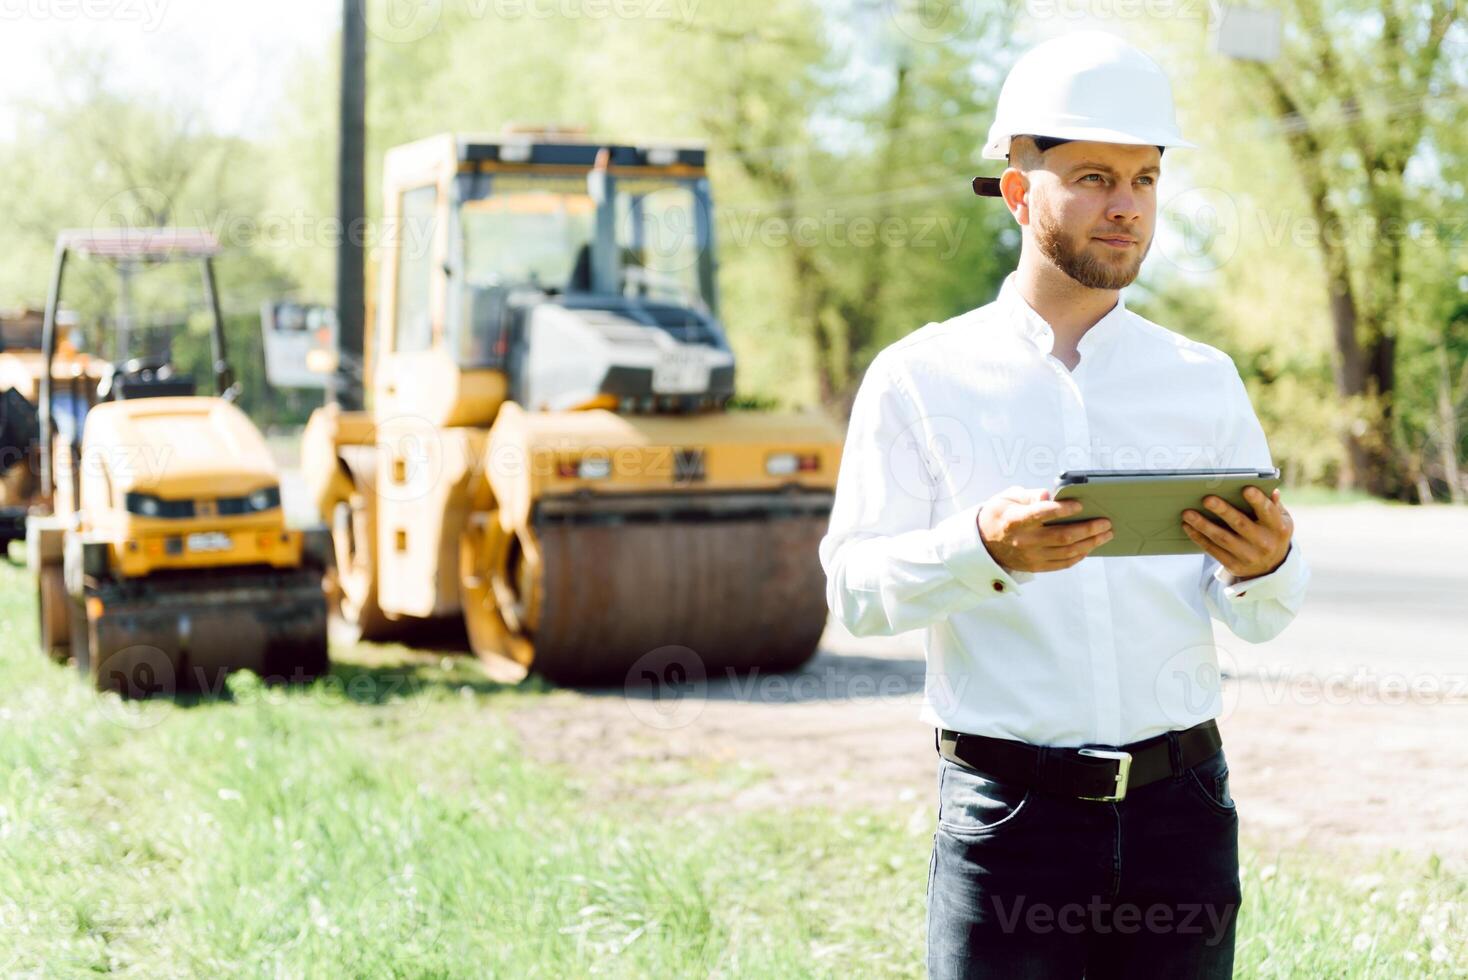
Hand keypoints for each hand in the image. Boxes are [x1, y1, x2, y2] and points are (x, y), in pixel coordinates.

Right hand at [978, 485, 1112, 572]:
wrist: (983, 543)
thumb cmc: (999, 515)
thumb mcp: (1007, 498)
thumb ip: (1029, 495)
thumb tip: (1047, 494)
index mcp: (1016, 520)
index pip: (1042, 513)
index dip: (1063, 509)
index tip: (1080, 505)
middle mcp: (1025, 540)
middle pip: (1063, 536)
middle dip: (1088, 529)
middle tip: (1106, 522)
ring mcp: (1031, 556)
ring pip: (1067, 552)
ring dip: (1090, 543)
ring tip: (1105, 534)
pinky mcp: (1035, 566)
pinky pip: (1062, 563)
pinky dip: (1078, 556)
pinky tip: (1089, 547)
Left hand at [1181, 485, 1293, 580]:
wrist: (1271, 567)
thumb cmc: (1272, 533)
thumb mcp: (1281, 520)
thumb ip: (1273, 505)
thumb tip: (1272, 490)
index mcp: (1277, 527)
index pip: (1268, 512)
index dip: (1257, 501)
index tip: (1246, 489)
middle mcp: (1264, 543)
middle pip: (1240, 524)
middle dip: (1223, 511)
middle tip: (1207, 499)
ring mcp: (1248, 556)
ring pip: (1222, 538)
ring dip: (1203, 525)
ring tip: (1188, 513)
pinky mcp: (1234, 565)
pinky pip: (1213, 550)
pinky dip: (1199, 538)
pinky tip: (1188, 526)